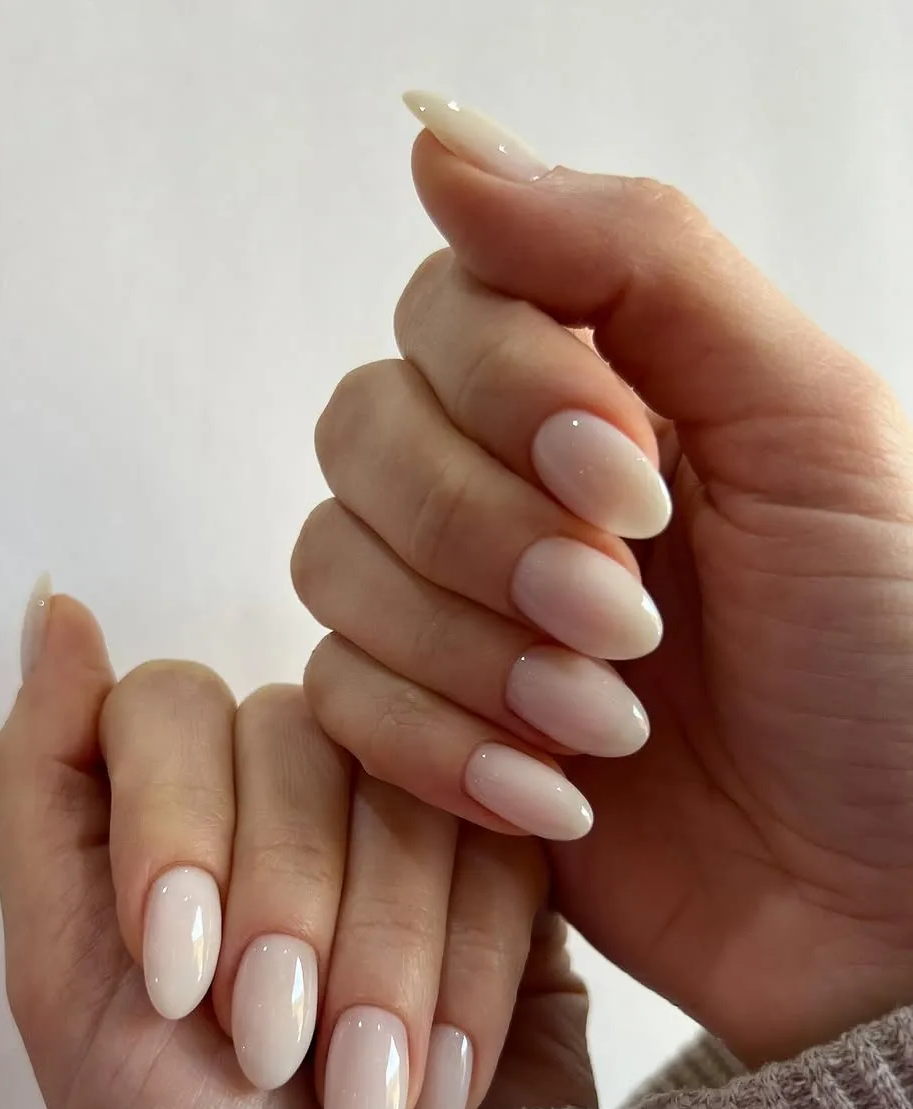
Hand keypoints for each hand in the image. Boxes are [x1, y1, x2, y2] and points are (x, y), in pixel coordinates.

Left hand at [0, 589, 594, 1108]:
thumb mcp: (64, 967)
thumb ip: (44, 779)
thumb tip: (54, 600)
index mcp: (182, 791)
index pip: (174, 703)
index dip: (176, 823)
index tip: (179, 976)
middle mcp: (293, 783)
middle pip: (298, 732)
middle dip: (287, 902)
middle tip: (272, 1046)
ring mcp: (406, 814)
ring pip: (407, 789)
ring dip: (380, 958)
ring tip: (361, 1097)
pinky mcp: (506, 867)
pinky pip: (505, 855)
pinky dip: (465, 977)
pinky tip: (440, 1085)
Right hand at [292, 95, 912, 1065]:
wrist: (886, 894)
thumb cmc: (884, 657)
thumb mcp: (808, 421)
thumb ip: (635, 256)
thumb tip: (435, 133)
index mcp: (601, 389)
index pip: (444, 312)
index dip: (504, 391)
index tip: (636, 482)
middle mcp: (508, 486)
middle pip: (363, 437)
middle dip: (485, 537)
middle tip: (631, 619)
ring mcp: (456, 612)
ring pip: (332, 571)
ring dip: (468, 655)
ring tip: (612, 726)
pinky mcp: (426, 730)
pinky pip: (340, 705)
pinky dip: (442, 752)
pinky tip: (563, 801)